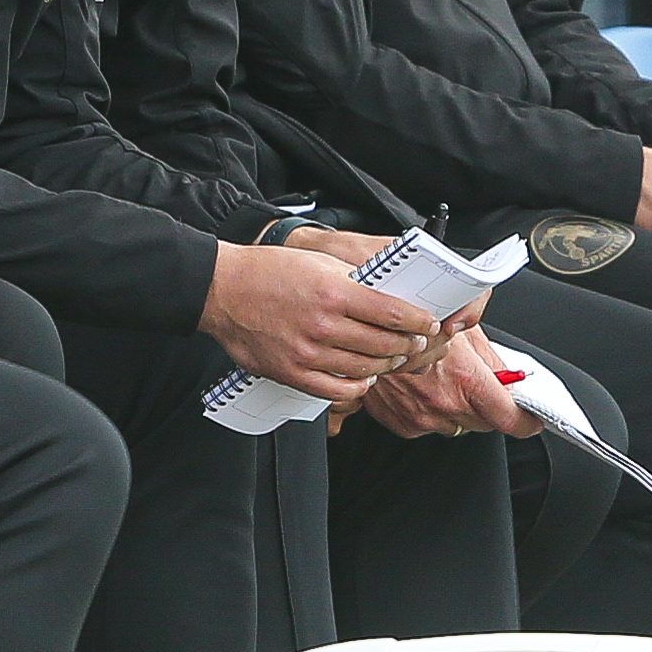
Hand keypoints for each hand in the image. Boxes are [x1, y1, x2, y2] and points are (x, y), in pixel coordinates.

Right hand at [277, 226, 476, 372]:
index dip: (419, 322)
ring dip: (386, 364)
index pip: (394, 313)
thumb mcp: (319, 262)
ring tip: (390, 357)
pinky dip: (358, 385)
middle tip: (415, 342)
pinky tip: (363, 375)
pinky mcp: (293, 373)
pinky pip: (339, 390)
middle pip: (386, 344)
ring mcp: (308, 353)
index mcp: (334, 291)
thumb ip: (355, 281)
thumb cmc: (269, 271)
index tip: (428, 323)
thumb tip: (391, 297)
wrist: (224, 291)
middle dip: (408, 344)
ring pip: (366, 368)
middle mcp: (324, 325)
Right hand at [360, 327, 541, 440]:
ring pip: (456, 426)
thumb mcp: (460, 326)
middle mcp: (445, 404)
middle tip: (477, 384)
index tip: (532, 418)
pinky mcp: (402, 423)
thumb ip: (490, 356)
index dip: (527, 420)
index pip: (512, 419)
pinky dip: (429, 412)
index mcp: (466, 380)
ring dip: (456, 409)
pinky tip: (422, 388)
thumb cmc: (410, 320)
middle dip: (487, 407)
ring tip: (442, 380)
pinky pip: (427, 427)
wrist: (364, 328)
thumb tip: (510, 373)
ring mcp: (421, 417)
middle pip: (485, 424)